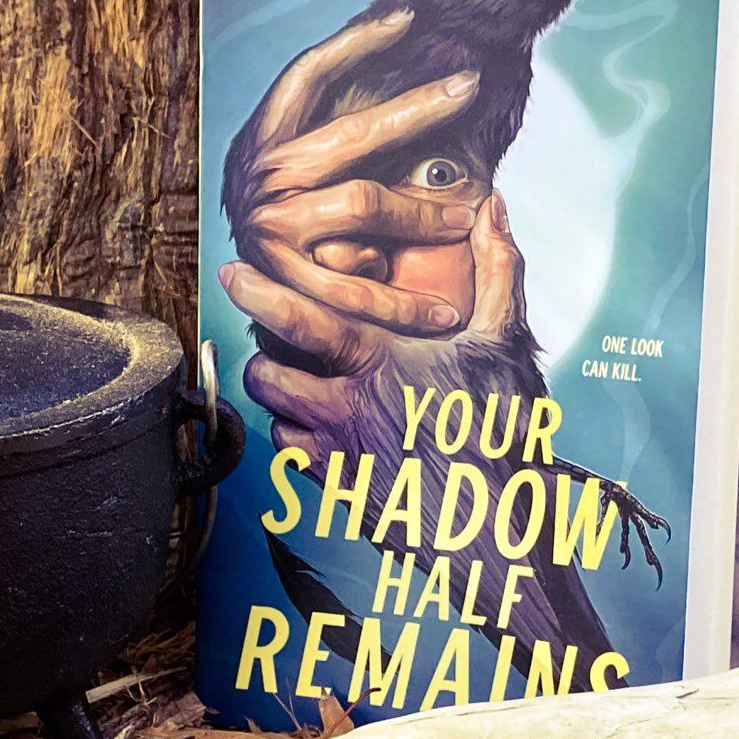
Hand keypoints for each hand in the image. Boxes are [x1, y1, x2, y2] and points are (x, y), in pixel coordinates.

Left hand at [223, 193, 526, 469]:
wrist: (500, 530)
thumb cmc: (505, 436)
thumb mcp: (504, 346)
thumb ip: (496, 271)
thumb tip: (492, 209)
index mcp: (379, 365)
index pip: (300, 321)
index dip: (258, 293)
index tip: (233, 272)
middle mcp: (345, 410)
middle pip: (267, 372)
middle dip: (264, 353)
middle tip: (279, 340)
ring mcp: (336, 454)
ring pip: (274, 415)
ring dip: (280, 395)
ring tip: (303, 380)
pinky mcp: (337, 489)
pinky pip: (291, 455)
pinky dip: (298, 435)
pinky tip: (327, 425)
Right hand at [228, 9, 483, 335]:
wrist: (244, 306)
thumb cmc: (283, 229)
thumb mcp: (292, 174)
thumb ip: (334, 141)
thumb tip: (398, 79)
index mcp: (262, 142)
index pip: (308, 75)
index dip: (356, 43)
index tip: (408, 19)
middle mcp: (264, 177)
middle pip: (355, 134)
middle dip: (417, 107)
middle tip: (468, 86)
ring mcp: (272, 227)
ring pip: (366, 202)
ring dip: (424, 212)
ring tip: (466, 216)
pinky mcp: (287, 281)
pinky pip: (359, 283)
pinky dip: (405, 300)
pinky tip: (445, 310)